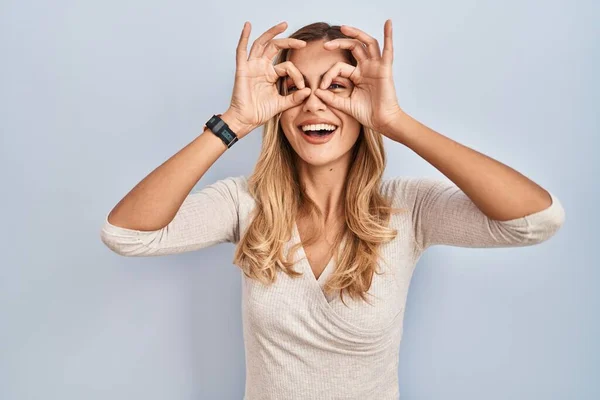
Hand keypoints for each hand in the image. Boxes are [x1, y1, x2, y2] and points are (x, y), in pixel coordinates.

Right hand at [225, 21, 311, 137]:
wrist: (247, 120)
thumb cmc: (260, 112)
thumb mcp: (282, 104)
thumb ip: (294, 98)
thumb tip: (309, 91)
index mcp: (271, 74)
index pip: (287, 66)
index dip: (297, 74)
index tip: (302, 87)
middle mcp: (261, 67)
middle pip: (275, 47)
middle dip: (289, 42)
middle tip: (302, 43)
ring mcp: (252, 67)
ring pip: (262, 44)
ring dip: (272, 33)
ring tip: (283, 25)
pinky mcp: (242, 70)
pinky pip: (241, 51)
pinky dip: (243, 37)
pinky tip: (248, 26)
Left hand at [312, 20, 403, 133]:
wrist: (382, 122)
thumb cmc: (367, 114)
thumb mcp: (345, 105)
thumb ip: (331, 98)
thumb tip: (316, 92)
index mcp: (358, 76)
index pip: (340, 67)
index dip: (328, 75)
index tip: (321, 87)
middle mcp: (367, 68)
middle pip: (353, 47)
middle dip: (339, 43)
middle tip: (325, 45)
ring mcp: (376, 67)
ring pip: (367, 43)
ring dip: (356, 34)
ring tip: (343, 28)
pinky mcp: (385, 69)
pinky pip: (388, 49)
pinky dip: (389, 35)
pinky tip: (388, 23)